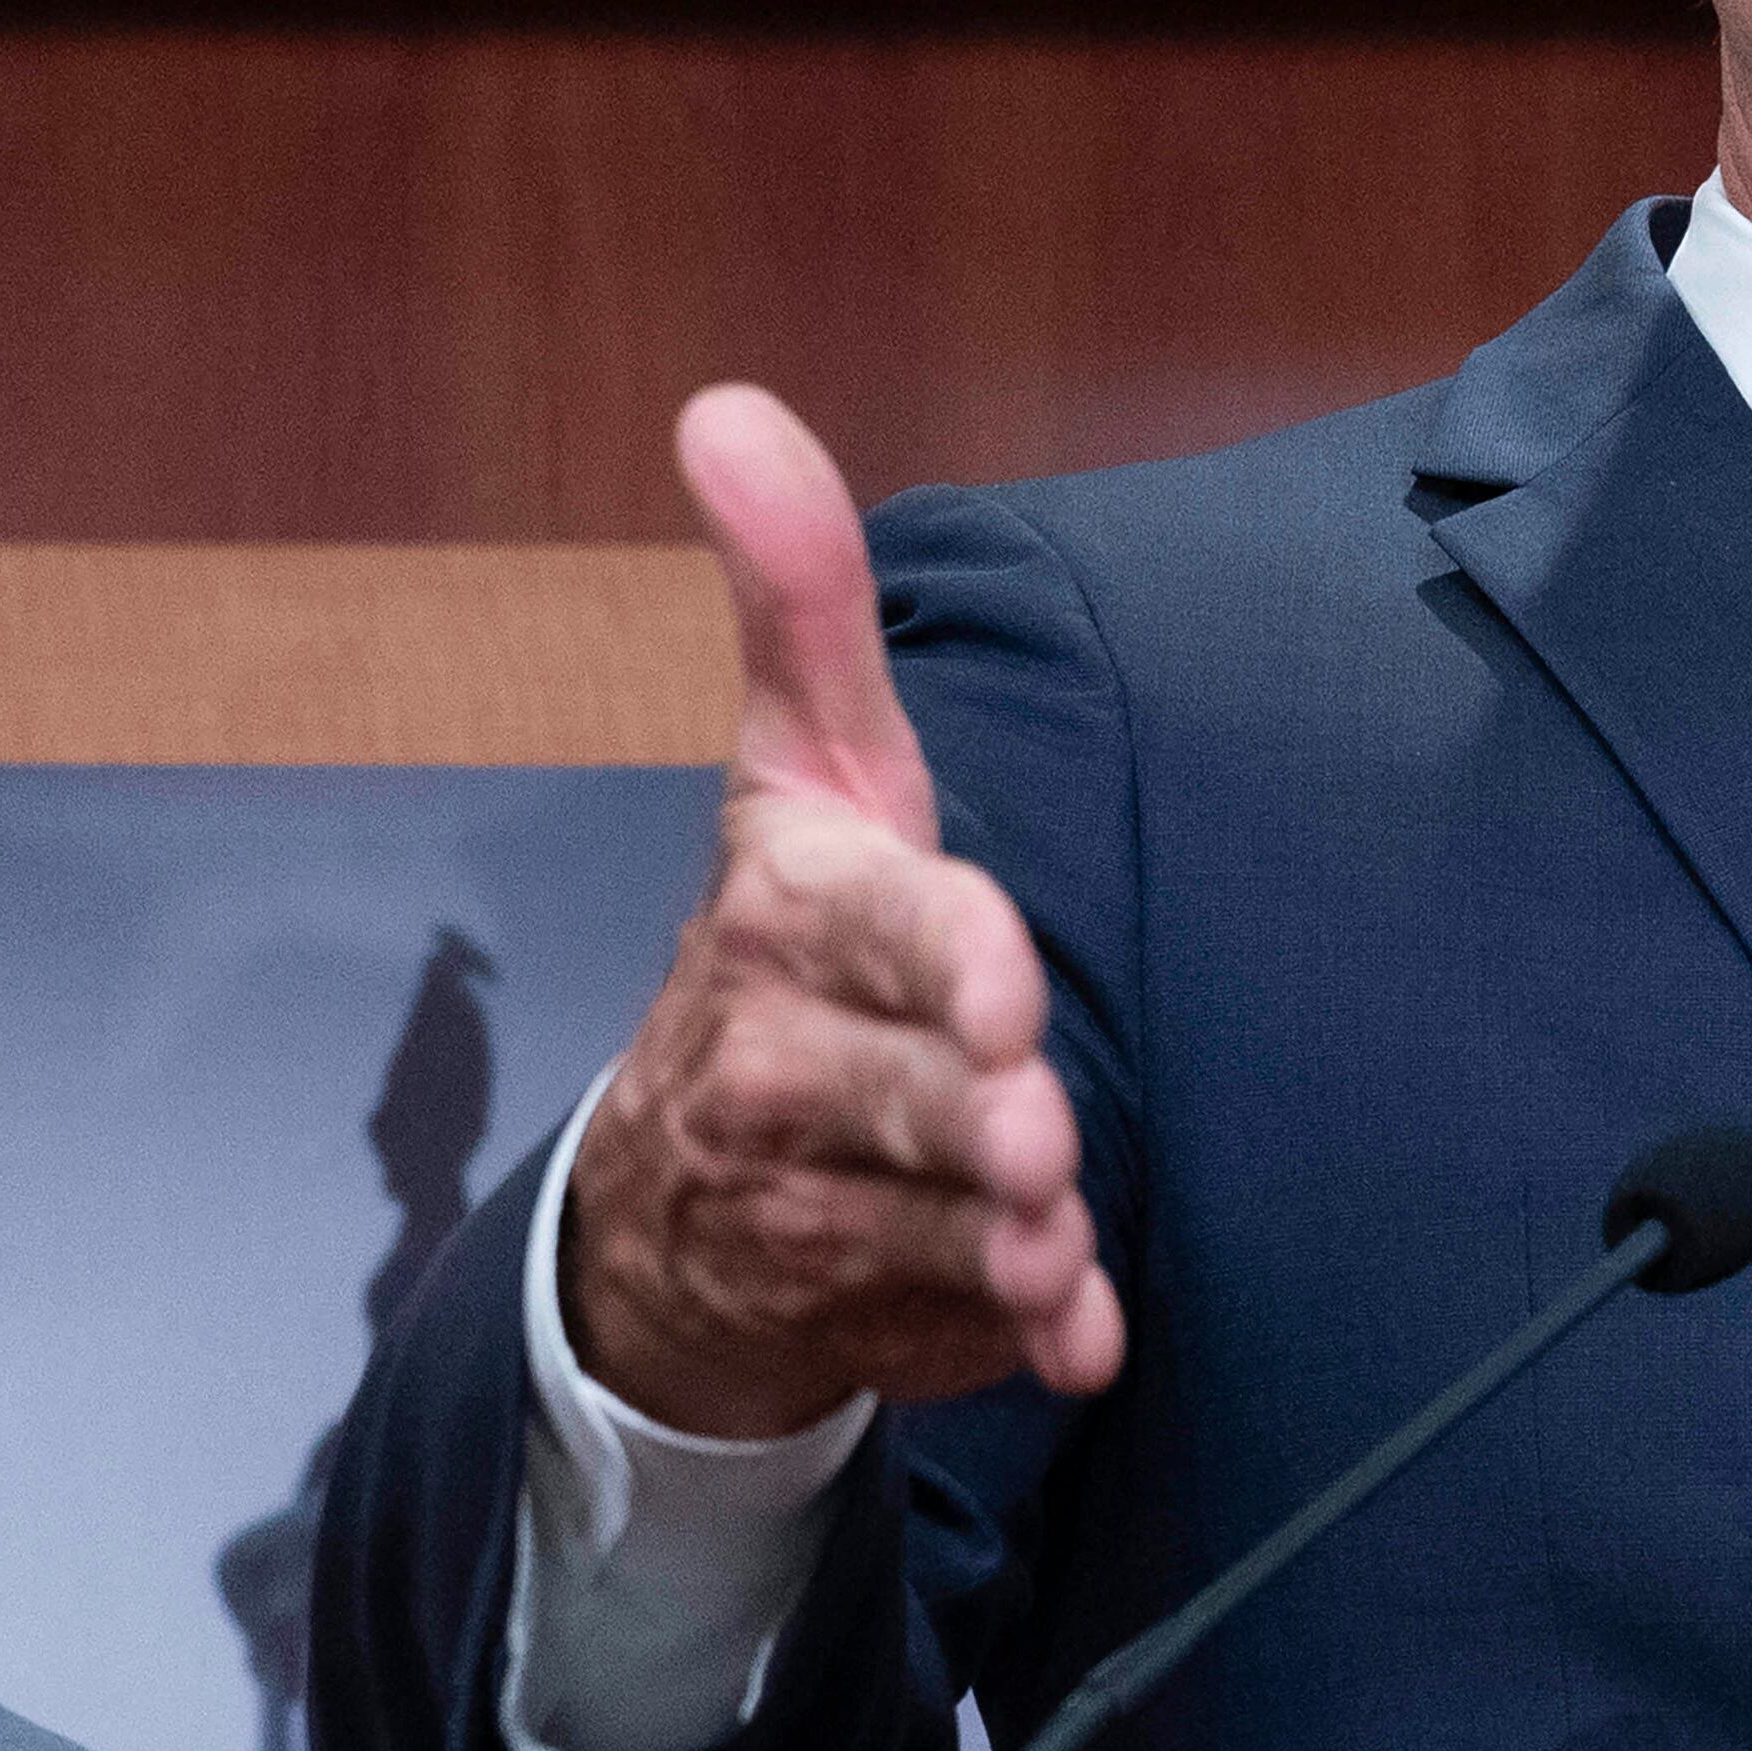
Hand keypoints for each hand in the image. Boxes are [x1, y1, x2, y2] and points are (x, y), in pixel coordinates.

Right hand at [562, 386, 1127, 1438]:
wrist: (676, 1196)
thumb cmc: (796, 940)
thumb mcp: (805, 763)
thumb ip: (801, 598)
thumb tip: (727, 406)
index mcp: (784, 915)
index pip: (872, 930)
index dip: (942, 963)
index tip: (1005, 992)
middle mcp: (775, 1066)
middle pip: (908, 1097)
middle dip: (980, 1122)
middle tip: (1044, 1141)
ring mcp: (810, 1208)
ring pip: (936, 1227)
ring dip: (1010, 1243)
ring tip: (1056, 1241)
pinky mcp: (863, 1315)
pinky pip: (952, 1336)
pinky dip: (1020, 1344)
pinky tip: (1076, 1343)